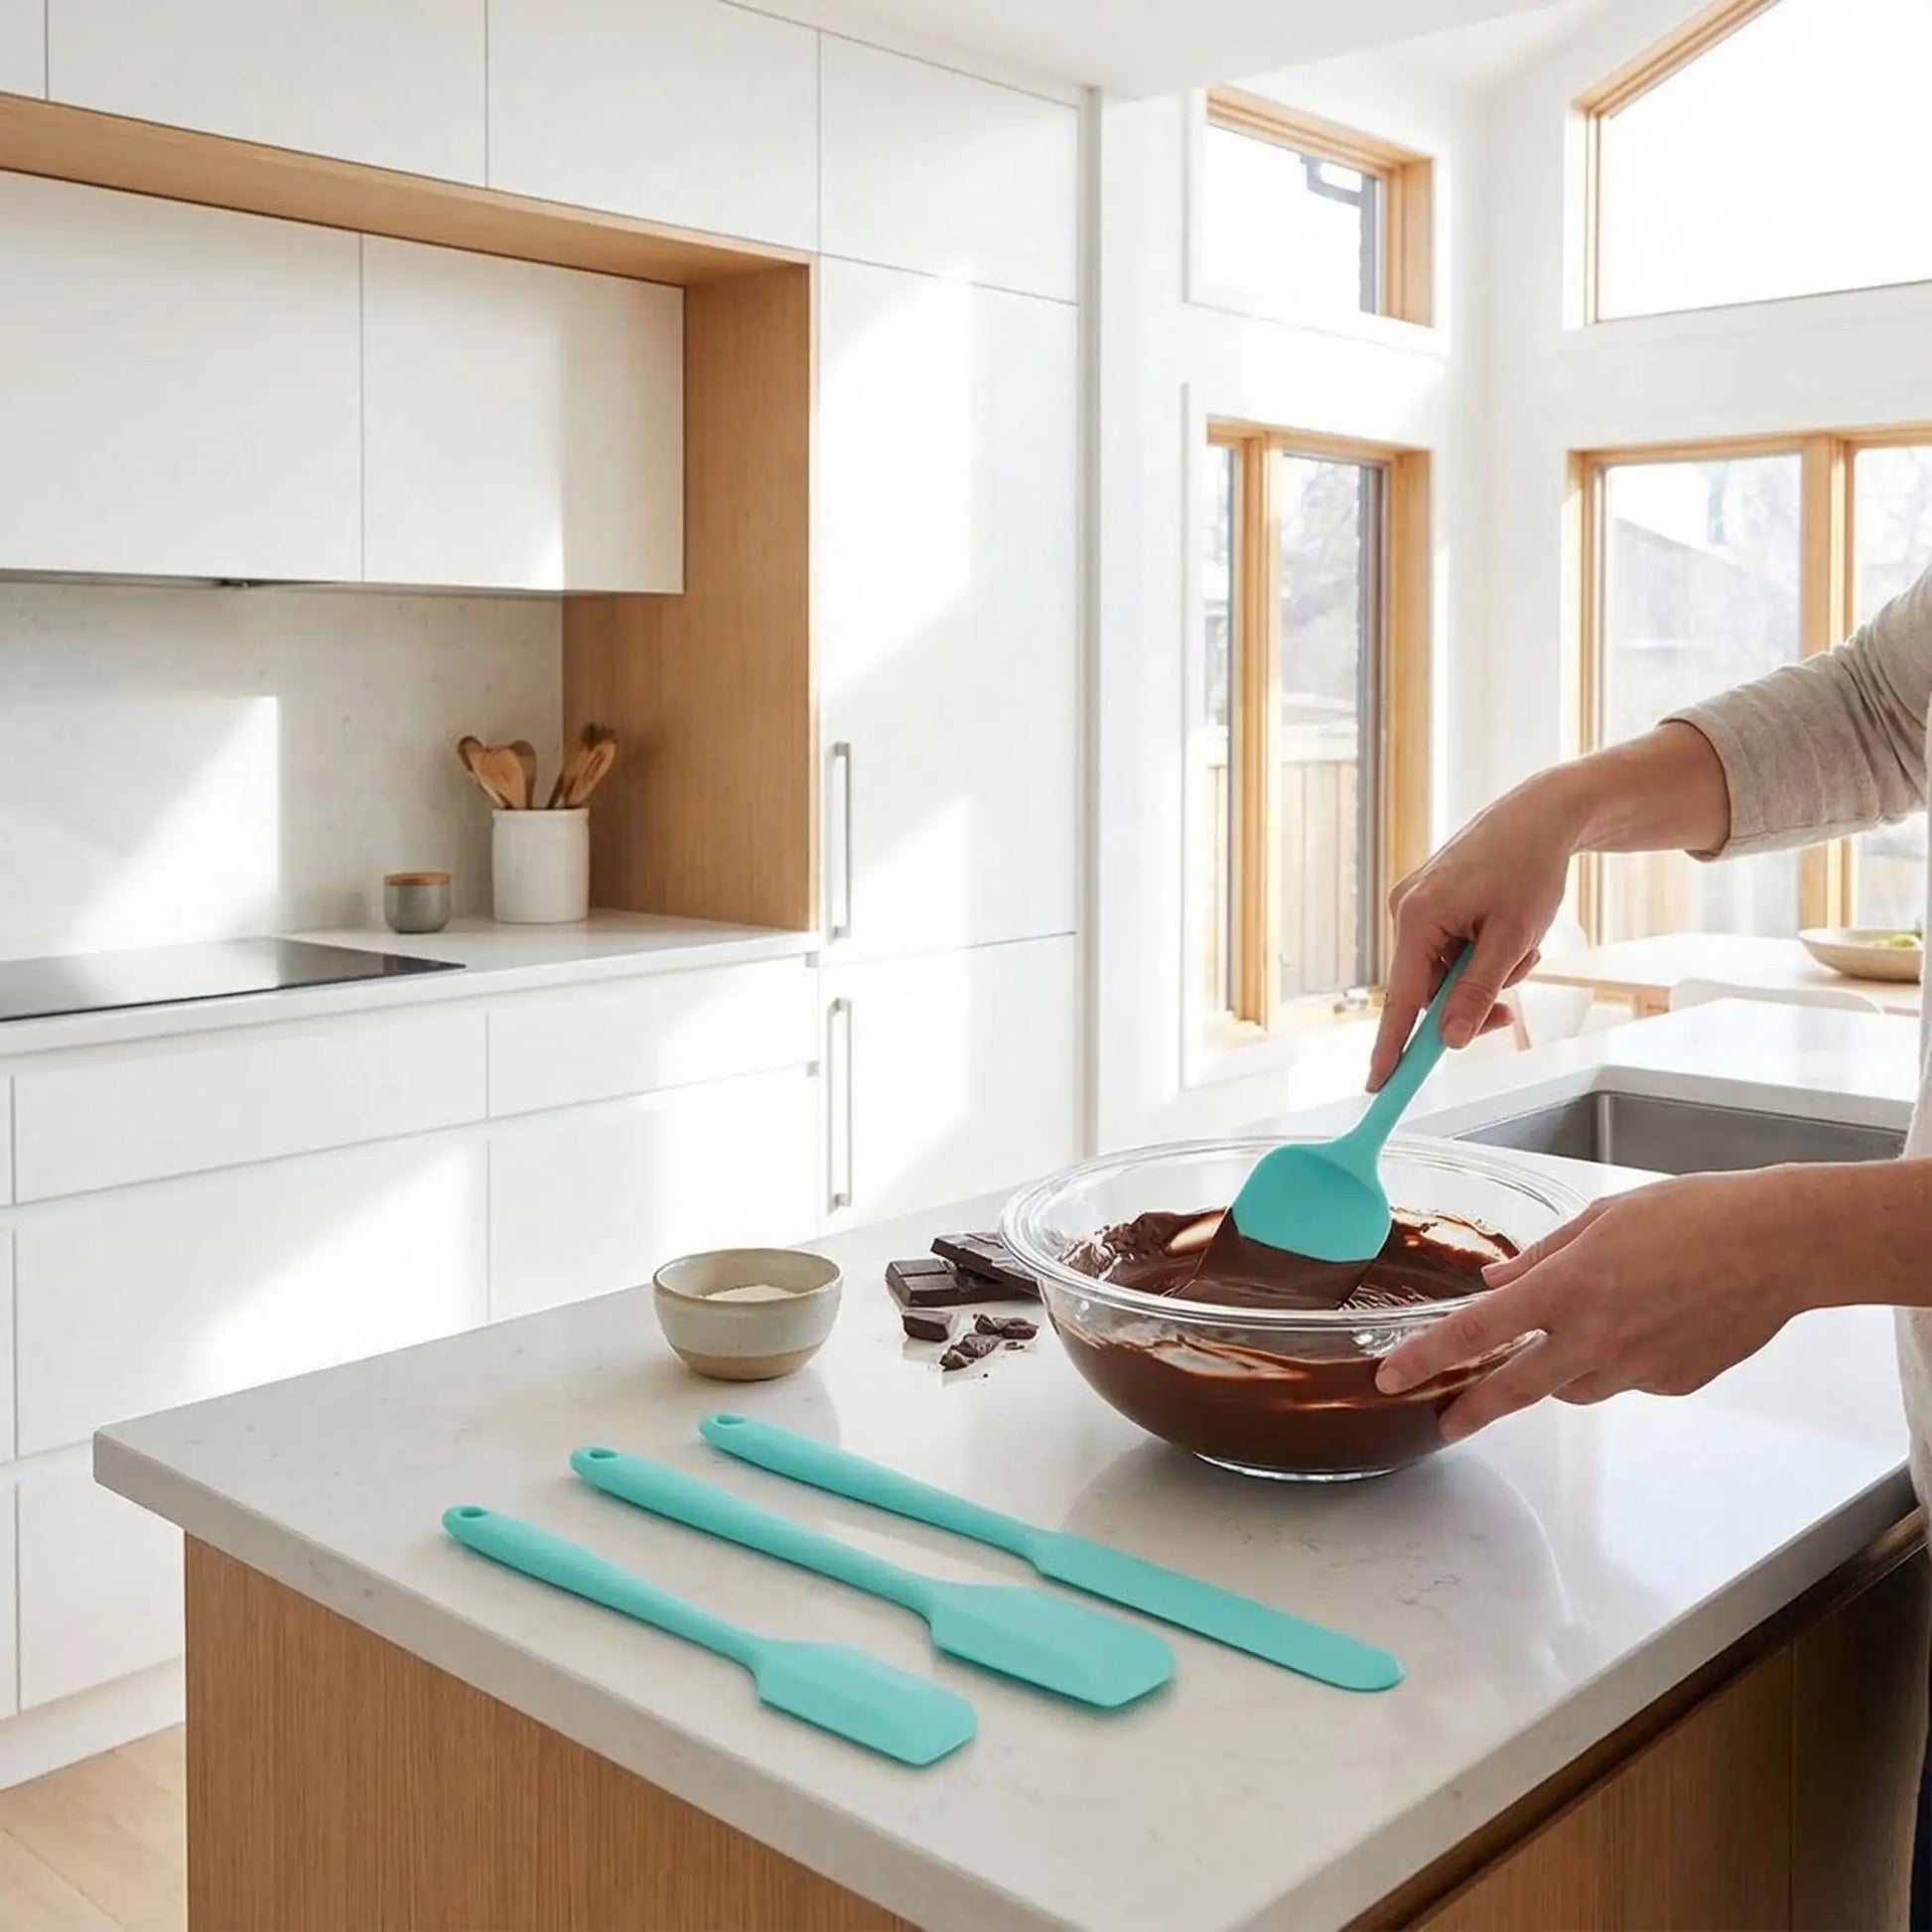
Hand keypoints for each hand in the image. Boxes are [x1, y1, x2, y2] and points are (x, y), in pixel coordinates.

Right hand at [1368, 782, 1578, 1089]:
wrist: (1540, 815)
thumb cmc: (1530, 867)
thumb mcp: (1513, 939)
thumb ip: (1478, 993)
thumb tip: (1450, 1039)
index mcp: (1418, 917)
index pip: (1400, 1000)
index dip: (1391, 1048)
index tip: (1380, 1085)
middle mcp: (1404, 910)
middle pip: (1425, 989)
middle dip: (1468, 1001)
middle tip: (1508, 1010)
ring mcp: (1413, 904)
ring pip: (1441, 972)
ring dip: (1481, 975)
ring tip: (1520, 947)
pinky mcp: (1427, 902)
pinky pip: (1445, 950)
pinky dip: (1476, 954)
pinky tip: (1503, 931)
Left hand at [1373, 1170, 1824, 1439]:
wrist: (1781, 1245)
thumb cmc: (1695, 1214)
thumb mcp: (1603, 1217)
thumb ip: (1542, 1256)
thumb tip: (1498, 1277)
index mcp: (1569, 1287)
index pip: (1478, 1331)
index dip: (1427, 1357)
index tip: (1392, 1377)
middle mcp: (1597, 1336)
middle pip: (1516, 1389)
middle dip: (1472, 1408)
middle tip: (1444, 1420)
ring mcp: (1638, 1367)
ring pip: (1575, 1387)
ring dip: (1559, 1371)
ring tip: (1579, 1333)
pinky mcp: (1675, 1384)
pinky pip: (1627, 1381)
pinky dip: (1620, 1360)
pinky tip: (1647, 1324)